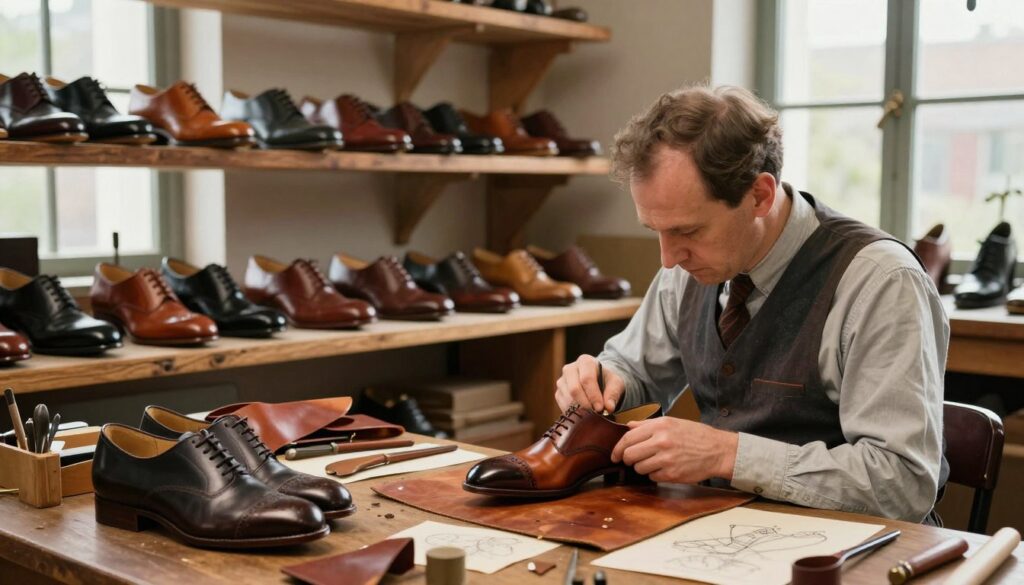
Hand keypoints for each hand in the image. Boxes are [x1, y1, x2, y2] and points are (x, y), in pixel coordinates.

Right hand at [555, 354, 624, 412]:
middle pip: (574, 389)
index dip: (593, 395)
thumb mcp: (615, 383)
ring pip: (567, 399)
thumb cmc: (607, 380)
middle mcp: (570, 369)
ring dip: (579, 409)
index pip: (586, 379)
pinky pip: (563, 405)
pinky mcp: (559, 392)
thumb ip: (613, 394)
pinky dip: (573, 412)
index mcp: (585, 361)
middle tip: (596, 413)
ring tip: (591, 414)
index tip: (600, 408)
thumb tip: (608, 408)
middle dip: (585, 404)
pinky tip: (583, 414)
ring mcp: (562, 381)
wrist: (599, 380)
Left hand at [610, 417, 738, 483]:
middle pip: (629, 455)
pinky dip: (655, 474)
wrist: (717, 450)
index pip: (628, 439)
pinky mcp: (672, 474)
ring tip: (655, 461)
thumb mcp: (671, 422)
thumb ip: (647, 425)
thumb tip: (628, 426)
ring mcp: (666, 459)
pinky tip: (666, 467)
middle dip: (629, 459)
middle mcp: (661, 442)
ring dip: (643, 467)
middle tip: (634, 459)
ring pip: (639, 468)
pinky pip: (652, 477)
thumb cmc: (694, 435)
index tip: (615, 455)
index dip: (618, 449)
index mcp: (659, 426)